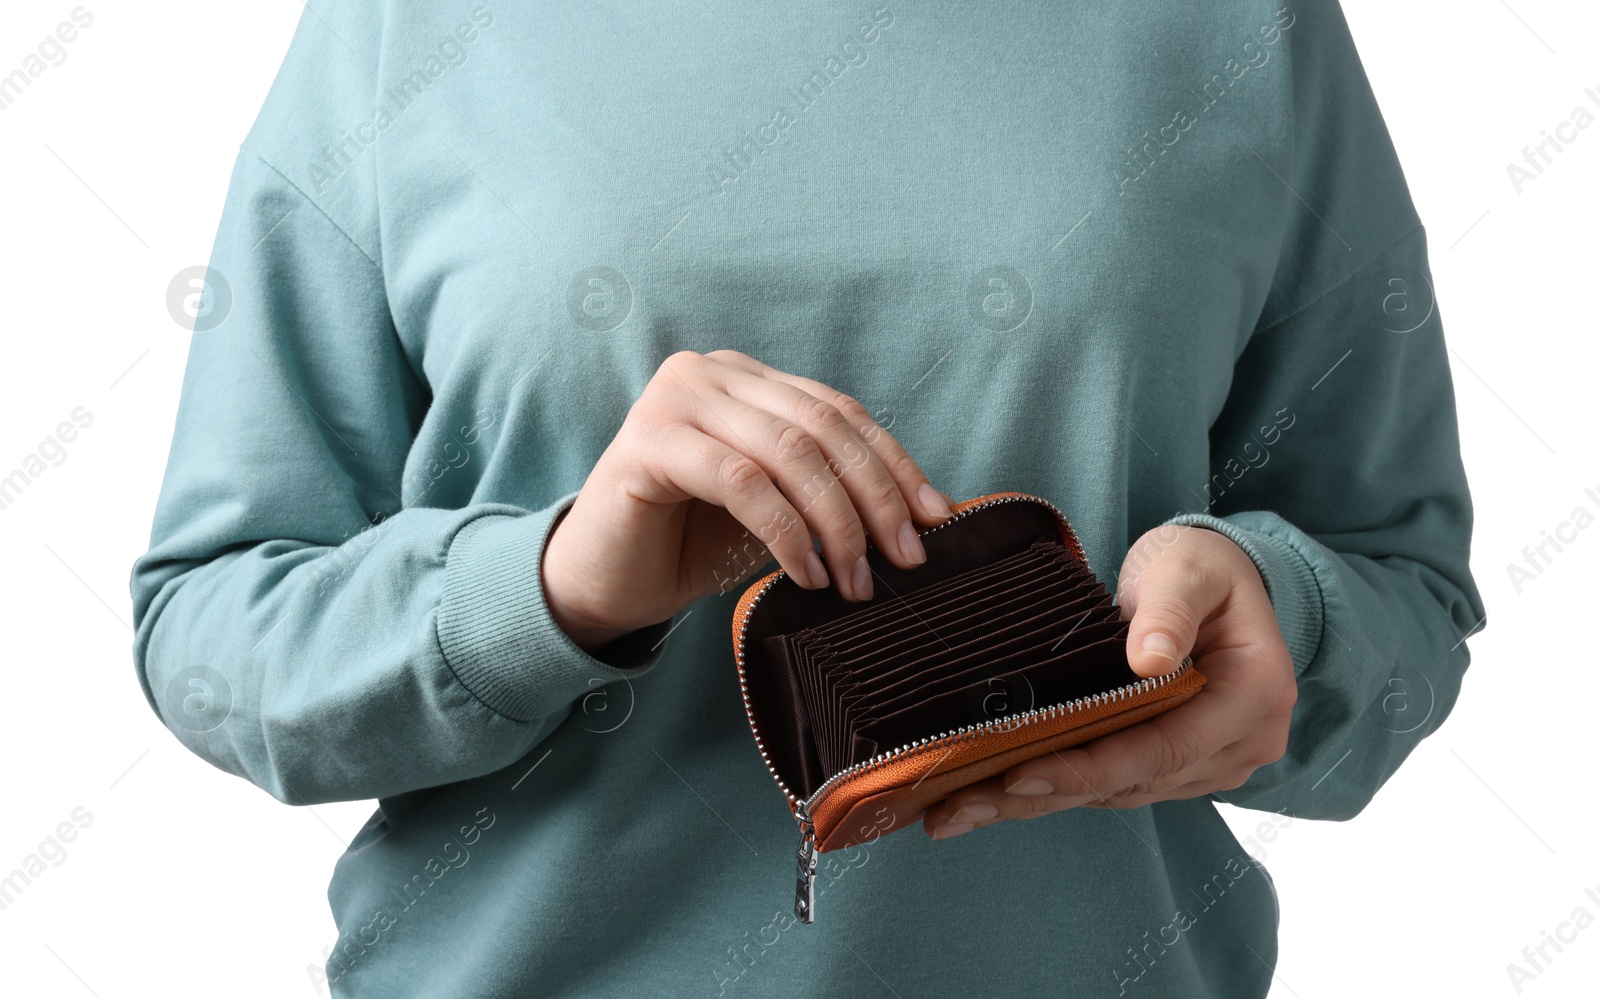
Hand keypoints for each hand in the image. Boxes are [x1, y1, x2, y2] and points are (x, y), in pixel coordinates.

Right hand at [541, 349, 955, 653]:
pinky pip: (740, 481)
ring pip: (788, 452)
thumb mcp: (777, 511)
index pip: (840, 412)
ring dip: (835, 522)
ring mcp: (676, 399)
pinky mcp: (647, 441)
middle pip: (822, 427)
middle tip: (903, 559)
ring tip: (854, 581)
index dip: (894, 463)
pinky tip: (805, 574)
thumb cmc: (690, 546)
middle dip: (874, 497)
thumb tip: (923, 512)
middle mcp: (712, 373)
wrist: (603, 583)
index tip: (935, 517)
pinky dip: (785, 531)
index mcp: (749, 380)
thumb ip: (828, 490)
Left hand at [922, 523, 1296, 838]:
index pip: (1164, 747)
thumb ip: (1170, 610)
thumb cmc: (1202, 565)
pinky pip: (1117, 783)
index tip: (1017, 772)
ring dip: (1041, 801)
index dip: (1090, 766)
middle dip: (1045, 794)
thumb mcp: (1187, 568)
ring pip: (1118, 792)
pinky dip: (1060, 787)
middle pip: (1133, 781)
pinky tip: (998, 793)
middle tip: (958, 809)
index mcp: (1255, 694)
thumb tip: (1151, 661)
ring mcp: (1213, 759)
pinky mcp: (1181, 764)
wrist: (1216, 577)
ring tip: (960, 809)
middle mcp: (1242, 742)